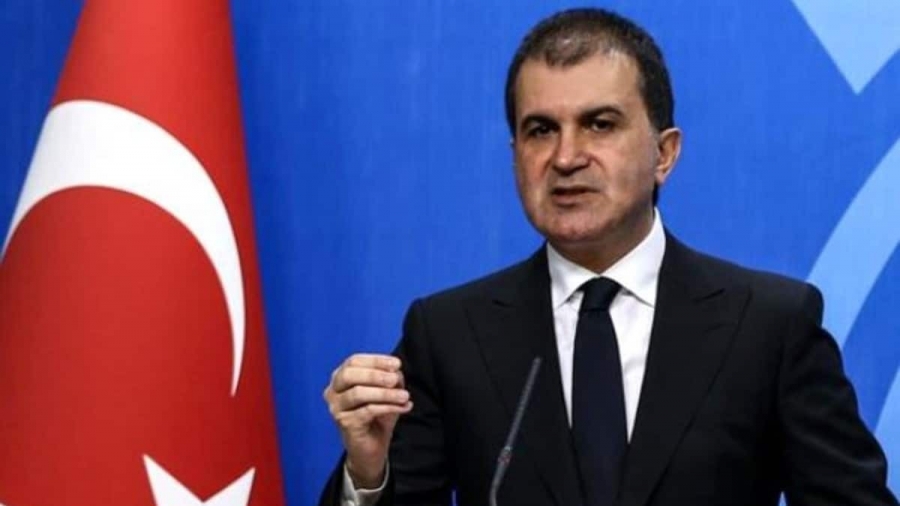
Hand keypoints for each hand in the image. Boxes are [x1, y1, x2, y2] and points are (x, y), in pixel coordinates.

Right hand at [324, 353, 412, 487]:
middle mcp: (333, 391)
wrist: (371, 448)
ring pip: (358, 393)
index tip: (396, 364)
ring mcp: (336, 408)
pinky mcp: (344, 423)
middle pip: (350, 374)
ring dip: (385, 393)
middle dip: (375, 375)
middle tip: (396, 379)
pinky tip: (402, 408)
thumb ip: (390, 378)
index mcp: (340, 378)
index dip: (375, 360)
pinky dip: (388, 407)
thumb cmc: (377, 416)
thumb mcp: (387, 392)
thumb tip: (395, 371)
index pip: (354, 361)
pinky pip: (367, 410)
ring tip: (404, 396)